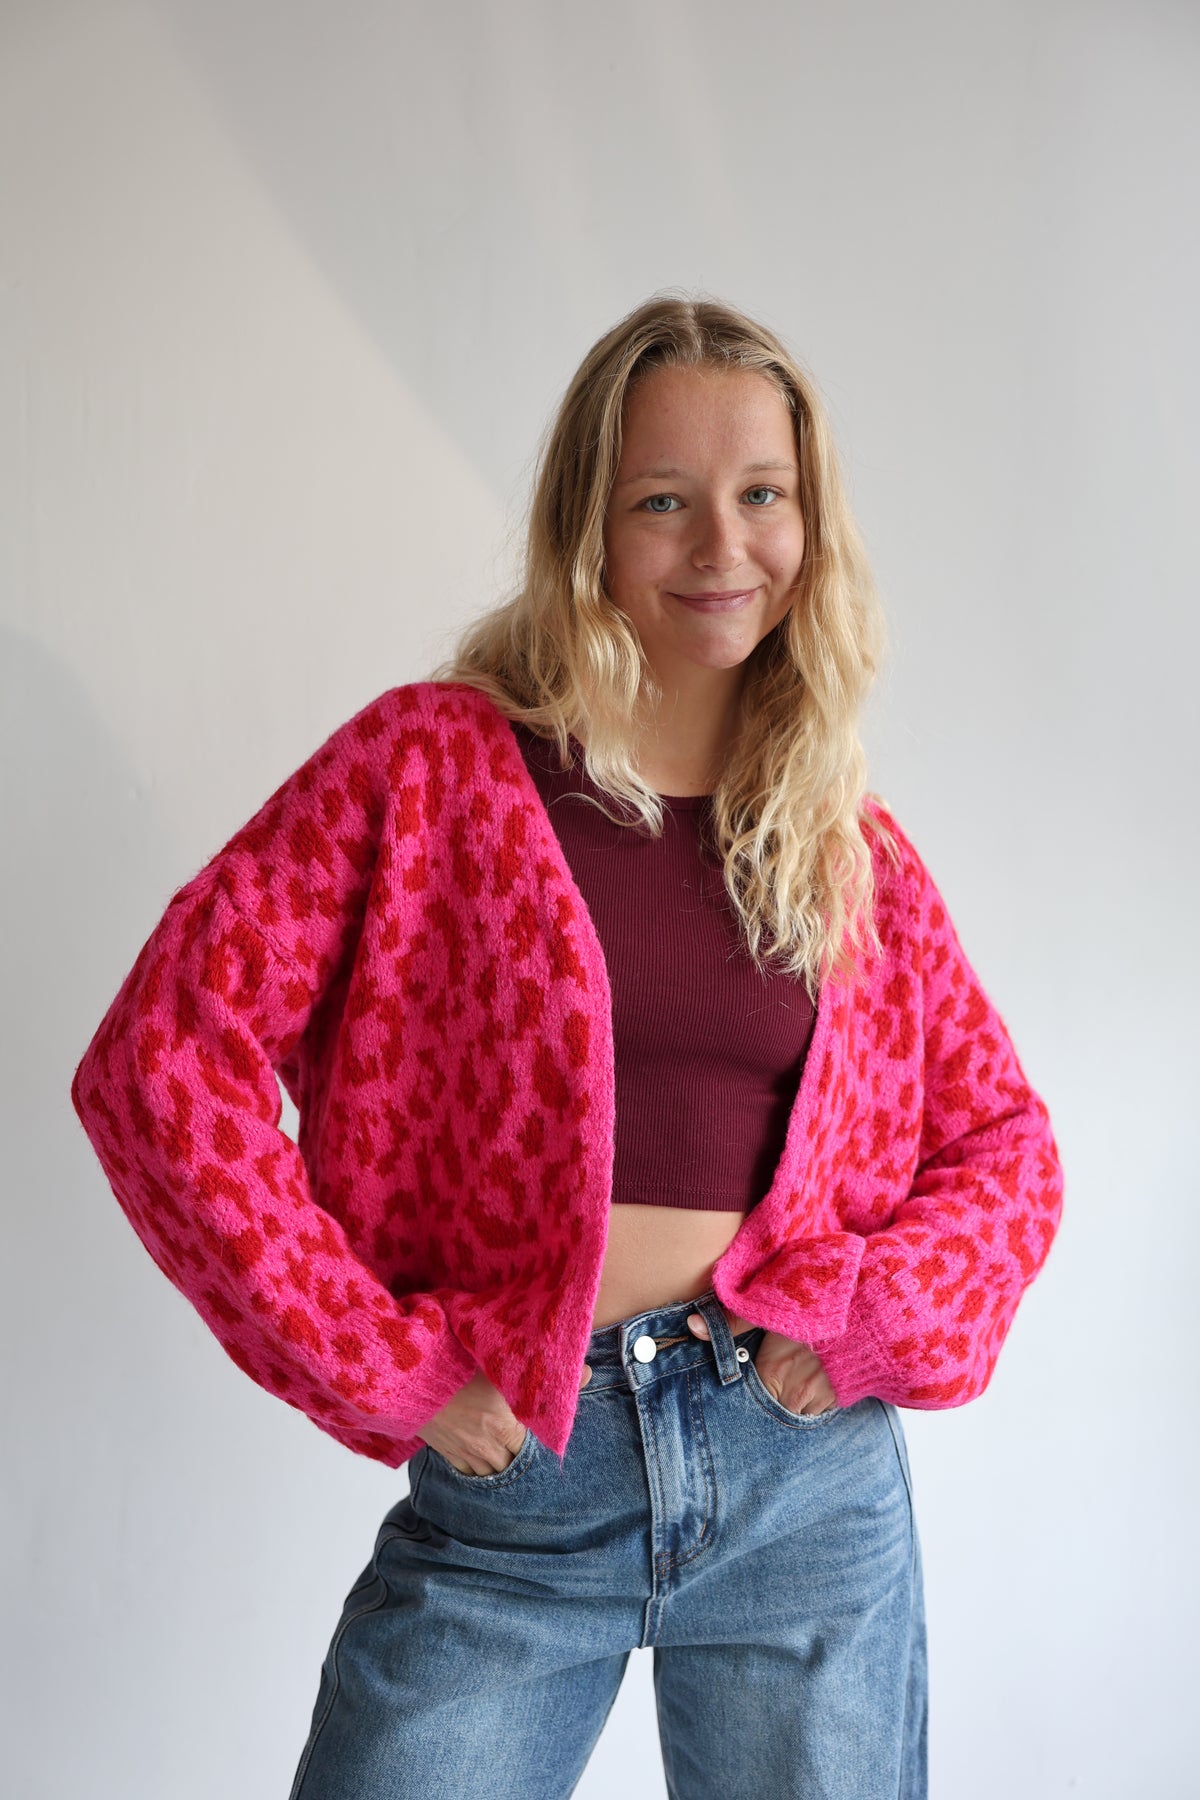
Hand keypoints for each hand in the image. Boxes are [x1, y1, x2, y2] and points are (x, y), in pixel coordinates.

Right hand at [417, 1363, 591, 1474]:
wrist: (409, 1376)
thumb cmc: (455, 1363)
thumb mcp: (501, 1362)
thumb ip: (545, 1372)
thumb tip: (587, 1373)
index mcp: (504, 1425)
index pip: (532, 1448)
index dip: (540, 1441)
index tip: (547, 1434)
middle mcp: (486, 1445)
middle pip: (512, 1466)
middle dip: (520, 1458)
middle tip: (529, 1451)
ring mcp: (463, 1452)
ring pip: (490, 1473)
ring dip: (500, 1466)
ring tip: (508, 1457)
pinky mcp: (443, 1451)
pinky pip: (466, 1472)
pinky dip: (477, 1470)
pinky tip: (483, 1463)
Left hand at [687, 1308, 836, 1415]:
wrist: (863, 1316)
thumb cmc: (812, 1310)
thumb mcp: (771, 1312)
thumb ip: (731, 1322)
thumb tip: (692, 1326)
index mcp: (773, 1373)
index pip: (751, 1400)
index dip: (748, 1395)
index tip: (749, 1391)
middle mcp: (794, 1393)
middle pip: (773, 1413)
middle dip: (769, 1406)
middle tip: (766, 1397)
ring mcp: (818, 1400)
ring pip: (795, 1416)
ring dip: (791, 1408)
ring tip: (789, 1390)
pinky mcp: (838, 1400)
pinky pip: (817, 1414)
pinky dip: (812, 1406)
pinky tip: (810, 1389)